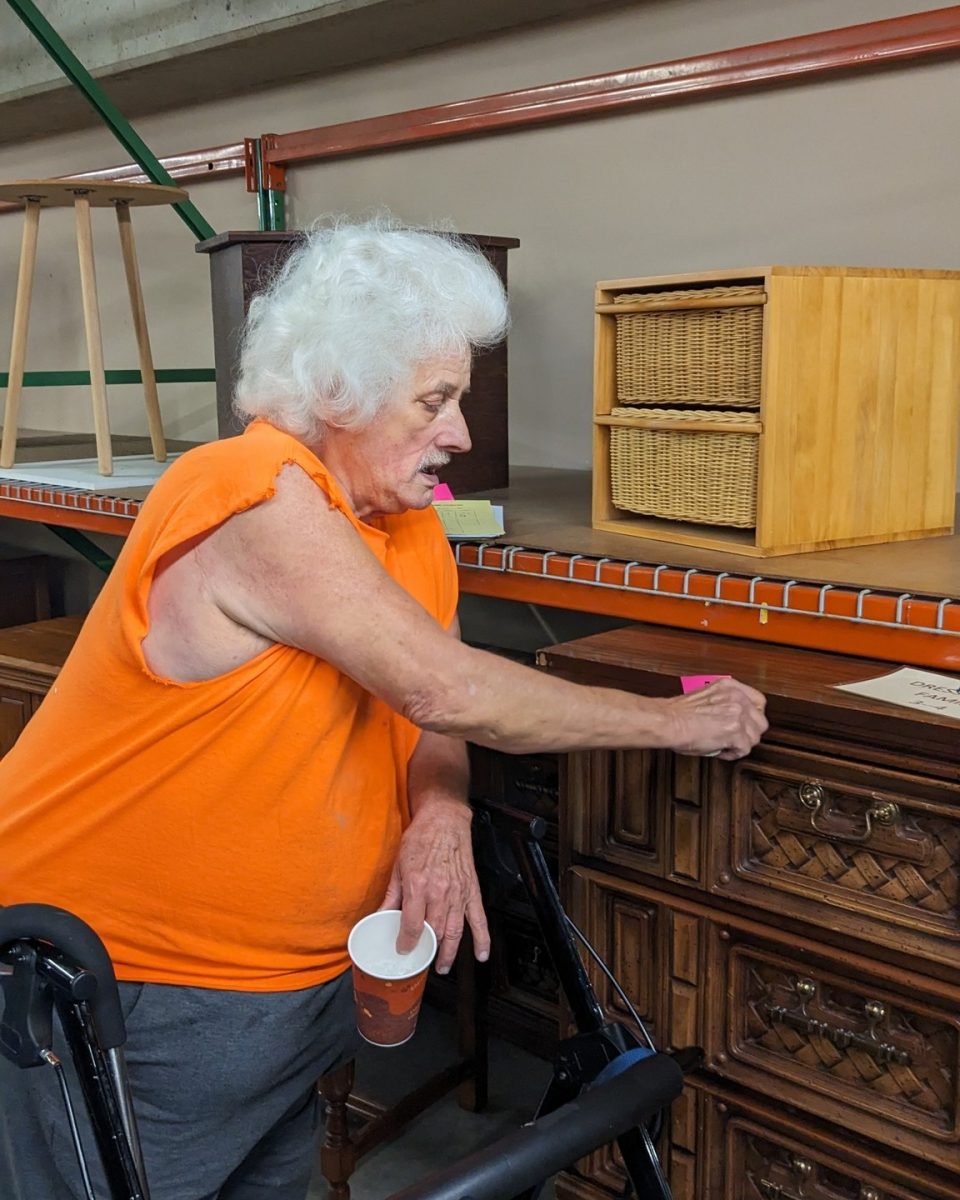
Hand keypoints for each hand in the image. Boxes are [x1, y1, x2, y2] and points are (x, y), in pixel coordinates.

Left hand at [379, 797, 490, 973]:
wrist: (444, 820)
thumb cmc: (421, 838)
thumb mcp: (398, 866)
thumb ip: (391, 896)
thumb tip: (379, 916)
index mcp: (418, 886)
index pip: (412, 926)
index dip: (406, 943)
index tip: (402, 949)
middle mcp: (439, 892)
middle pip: (433, 933)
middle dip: (426, 951)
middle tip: (420, 960)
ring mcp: (458, 893)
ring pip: (454, 932)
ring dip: (449, 953)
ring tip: (443, 966)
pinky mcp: (471, 890)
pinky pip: (478, 919)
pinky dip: (482, 939)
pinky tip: (480, 954)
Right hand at [661, 678, 767, 758]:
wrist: (669, 721)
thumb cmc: (677, 713)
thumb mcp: (705, 697)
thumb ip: (723, 703)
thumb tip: (731, 719)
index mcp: (729, 686)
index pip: (759, 701)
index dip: (753, 716)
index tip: (744, 724)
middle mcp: (737, 698)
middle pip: (761, 722)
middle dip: (749, 733)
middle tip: (734, 738)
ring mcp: (738, 714)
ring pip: (754, 737)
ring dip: (740, 744)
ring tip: (724, 745)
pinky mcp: (735, 731)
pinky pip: (744, 749)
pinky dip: (732, 754)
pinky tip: (721, 751)